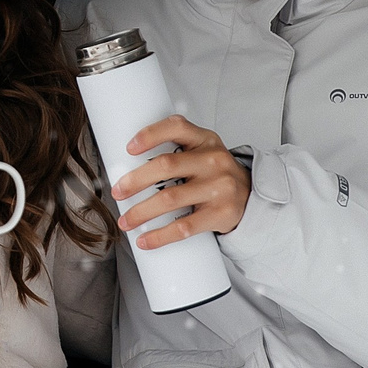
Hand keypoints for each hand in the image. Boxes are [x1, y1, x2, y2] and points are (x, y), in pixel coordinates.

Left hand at [111, 116, 249, 249]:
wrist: (250, 197)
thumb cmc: (214, 174)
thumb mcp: (202, 151)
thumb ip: (175, 150)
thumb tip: (127, 166)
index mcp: (205, 140)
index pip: (176, 127)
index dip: (150, 135)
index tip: (128, 148)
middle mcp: (213, 160)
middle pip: (166, 166)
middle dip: (135, 181)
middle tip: (117, 192)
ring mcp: (219, 188)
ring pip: (170, 199)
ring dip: (141, 212)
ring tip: (126, 221)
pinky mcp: (220, 214)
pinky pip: (184, 227)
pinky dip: (159, 236)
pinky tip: (145, 240)